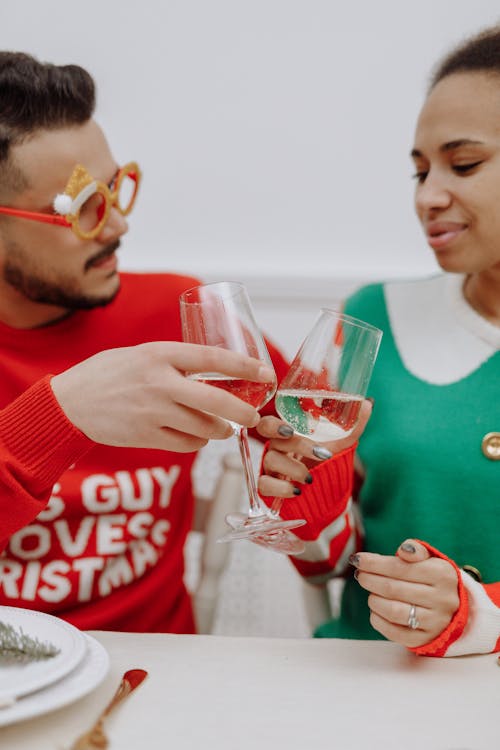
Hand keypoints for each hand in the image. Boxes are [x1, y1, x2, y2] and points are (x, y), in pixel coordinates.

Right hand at [51, 341, 273, 451]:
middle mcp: (159, 382)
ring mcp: (153, 412)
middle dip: (243, 412)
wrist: (69, 402)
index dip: (244, 367)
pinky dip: (198, 442)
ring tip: (222, 427)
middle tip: (254, 416)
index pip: (212, 358)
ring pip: (204, 428)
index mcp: (159, 354)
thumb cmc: (108, 374)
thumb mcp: (141, 355)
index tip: (265, 373)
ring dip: (220, 431)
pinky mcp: (146, 436)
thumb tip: (216, 373)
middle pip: (216, 401)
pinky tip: (196, 437)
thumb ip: (175, 362)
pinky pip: (187, 445)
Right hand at [256, 398, 371, 498]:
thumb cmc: (325, 460)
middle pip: (271, 439)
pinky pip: (264, 485)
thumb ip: (353, 424)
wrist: (325, 489)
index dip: (273, 425)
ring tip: (311, 477)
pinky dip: (280, 488)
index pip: (268, 423)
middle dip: (295, 445)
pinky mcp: (268, 488)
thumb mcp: (340, 442)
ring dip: (294, 469)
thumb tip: (368, 403)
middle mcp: (275, 448)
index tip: (290, 429)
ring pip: (270, 461)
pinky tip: (296, 490)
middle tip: (321, 453)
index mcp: (286, 434)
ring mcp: (269, 468)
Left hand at [350, 539, 459, 647]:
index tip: (358, 560)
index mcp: (442, 575)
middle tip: (361, 575)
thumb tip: (404, 549)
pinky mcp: (424, 640)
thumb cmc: (432, 579)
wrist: (453, 609)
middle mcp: (442, 599)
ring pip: (393, 611)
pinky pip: (394, 632)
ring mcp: (434, 622)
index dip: (374, 563)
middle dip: (370, 580)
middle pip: (393, 589)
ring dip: (374, 600)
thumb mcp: (429, 560)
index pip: (400, 567)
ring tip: (371, 593)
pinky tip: (376, 610)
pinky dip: (378, 620)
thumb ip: (415, 550)